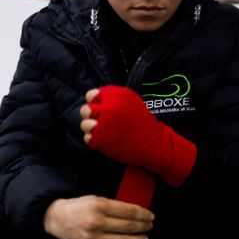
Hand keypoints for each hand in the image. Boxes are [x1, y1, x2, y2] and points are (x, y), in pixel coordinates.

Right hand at [43, 195, 152, 238]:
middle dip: (142, 226)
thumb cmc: (80, 207)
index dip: (142, 214)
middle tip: (149, 226)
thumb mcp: (96, 199)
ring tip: (144, 238)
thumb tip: (136, 213)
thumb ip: (114, 206)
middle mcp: (97, 222)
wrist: (58, 219)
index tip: (150, 216)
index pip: (127, 211)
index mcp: (99, 206)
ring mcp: (94, 238)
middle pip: (127, 226)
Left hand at [79, 86, 196, 185]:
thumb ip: (113, 98)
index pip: (91, 95)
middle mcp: (107, 107)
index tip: (101, 109)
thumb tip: (96, 98)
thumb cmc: (143, 122)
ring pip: (84, 125)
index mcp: (115, 95)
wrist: (153, 143)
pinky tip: (107, 141)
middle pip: (85, 110)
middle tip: (101, 123)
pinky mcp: (100, 139)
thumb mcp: (131, 101)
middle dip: (91, 117)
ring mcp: (102, 123)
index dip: (94, 103)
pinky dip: (95, 141)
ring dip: (92, 130)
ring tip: (105, 133)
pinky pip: (88, 138)